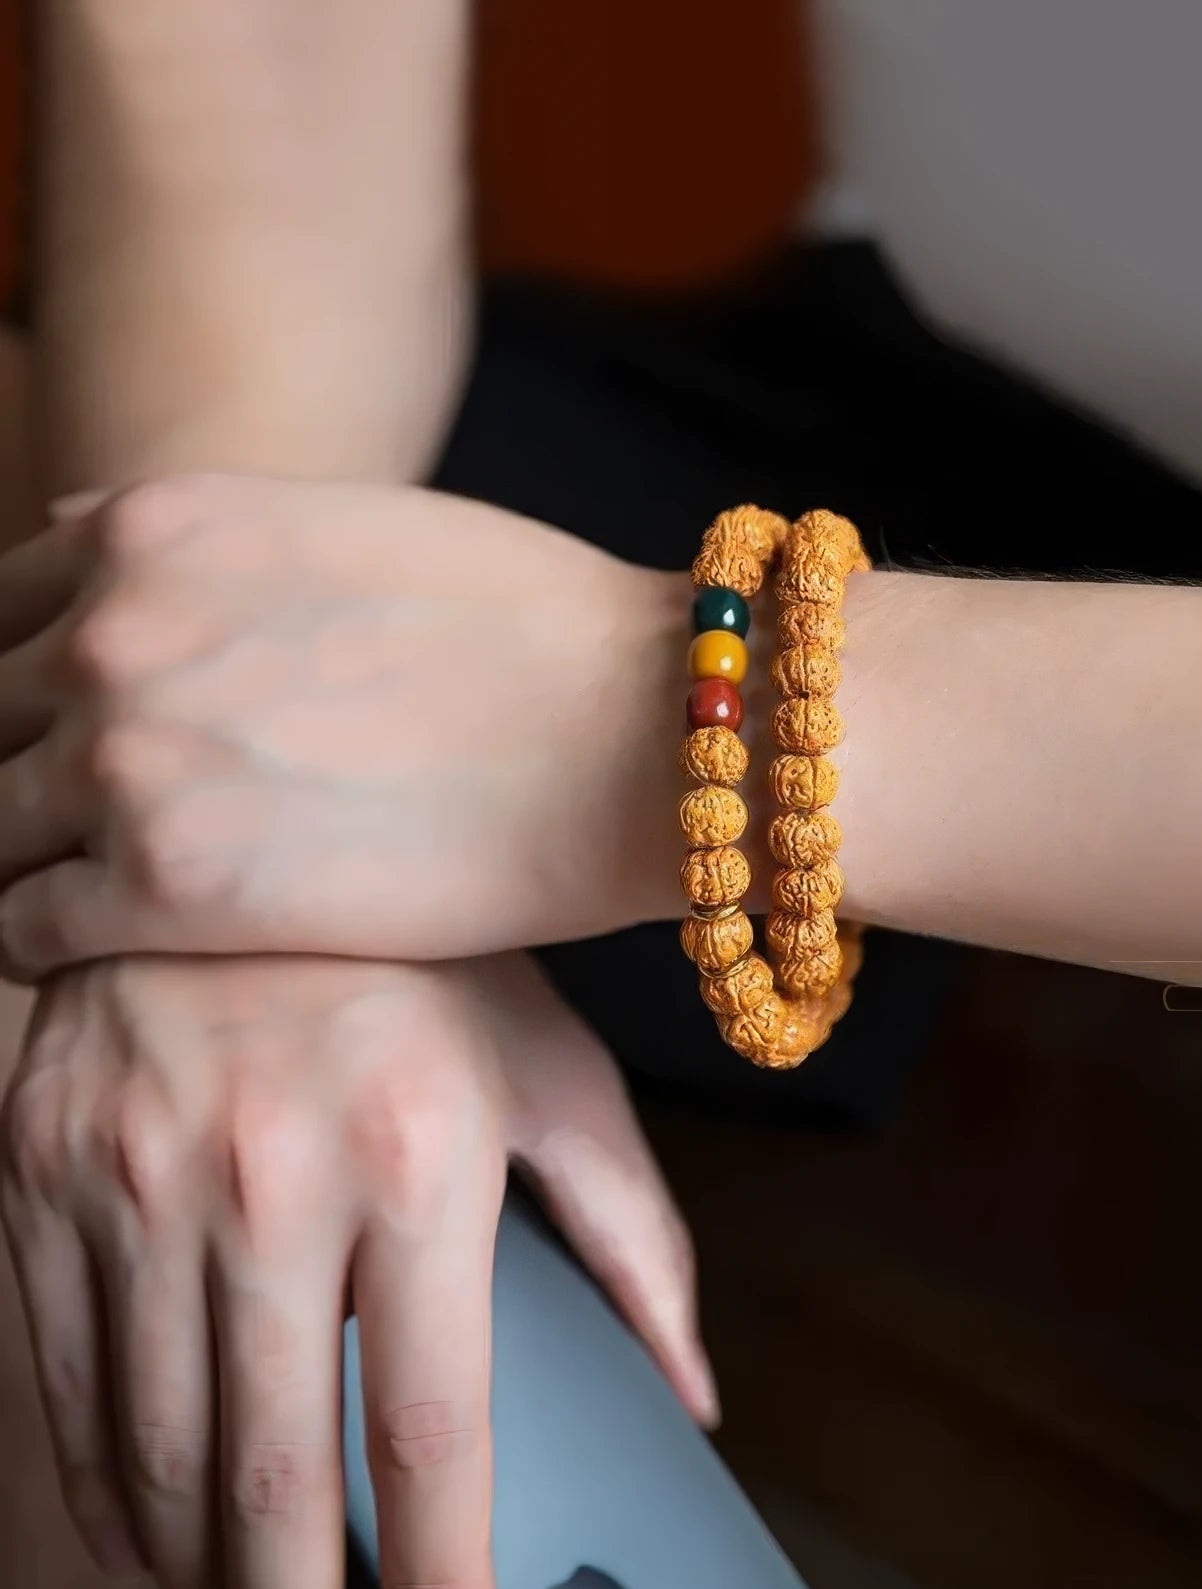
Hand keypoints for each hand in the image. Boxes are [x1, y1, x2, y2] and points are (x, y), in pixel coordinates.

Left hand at [0, 475, 685, 974]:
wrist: (642, 730)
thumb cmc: (535, 631)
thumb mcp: (350, 533)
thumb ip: (212, 554)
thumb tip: (113, 572)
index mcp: (153, 528)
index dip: (17, 685)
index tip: (53, 744)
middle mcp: (111, 630)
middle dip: (12, 775)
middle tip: (74, 835)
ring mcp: (127, 757)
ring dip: (22, 865)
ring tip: (92, 900)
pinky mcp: (168, 887)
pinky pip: (21, 928)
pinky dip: (47, 943)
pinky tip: (119, 950)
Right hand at [0, 952, 712, 1588]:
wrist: (250, 836)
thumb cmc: (430, 968)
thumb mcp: (555, 1076)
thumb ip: (633, 1237)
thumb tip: (694, 1391)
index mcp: (418, 1157)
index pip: (431, 1429)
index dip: (443, 1574)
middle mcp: (267, 1178)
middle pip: (272, 1479)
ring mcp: (137, 1177)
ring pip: (159, 1451)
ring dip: (204, 1563)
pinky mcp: (42, 1169)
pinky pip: (64, 1379)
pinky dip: (110, 1483)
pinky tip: (155, 1524)